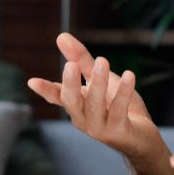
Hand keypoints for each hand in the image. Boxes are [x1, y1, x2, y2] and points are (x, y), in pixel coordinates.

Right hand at [27, 33, 161, 160]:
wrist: (141, 138)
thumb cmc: (116, 106)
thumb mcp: (99, 80)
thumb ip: (81, 60)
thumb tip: (61, 36)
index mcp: (77, 106)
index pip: (57, 96)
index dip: (45, 89)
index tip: (32, 81)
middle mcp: (83, 118)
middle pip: (72, 102)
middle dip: (70, 84)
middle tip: (71, 65)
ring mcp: (100, 127)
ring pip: (95, 105)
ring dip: (98, 83)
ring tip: (102, 61)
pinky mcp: (119, 131)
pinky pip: (119, 109)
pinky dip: (123, 92)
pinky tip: (129, 75)